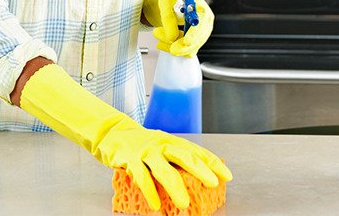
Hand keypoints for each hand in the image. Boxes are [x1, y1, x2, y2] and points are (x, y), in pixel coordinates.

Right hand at [100, 125, 232, 210]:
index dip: (213, 164)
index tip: (227, 176)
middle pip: (185, 157)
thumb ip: (177, 159)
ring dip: (175, 187)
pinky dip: (149, 191)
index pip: (198, 152)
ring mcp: (146, 152)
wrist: (112, 133)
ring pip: (164, 170)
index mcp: (174, 142)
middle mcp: (163, 145)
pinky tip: (156, 204)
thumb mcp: (162, 147)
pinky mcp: (130, 160)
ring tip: (184, 203)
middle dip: (200, 170)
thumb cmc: (142, 145)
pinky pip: (141, 177)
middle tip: (212, 183)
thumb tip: (200, 176)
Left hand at [142, 0, 214, 56]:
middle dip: (179, 44)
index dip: (194, 34)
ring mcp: (201, 34)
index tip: (186, 41)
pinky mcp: (195, 42)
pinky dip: (172, 48)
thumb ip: (168, 17)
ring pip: (190, 48)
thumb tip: (172, 37)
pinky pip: (185, 51)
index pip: (201, 24)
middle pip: (197, 40)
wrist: (174, 2)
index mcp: (202, 10)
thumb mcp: (166, 1)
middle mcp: (205, 24)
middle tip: (161, 42)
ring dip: (171, 45)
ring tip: (158, 34)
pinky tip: (162, 43)